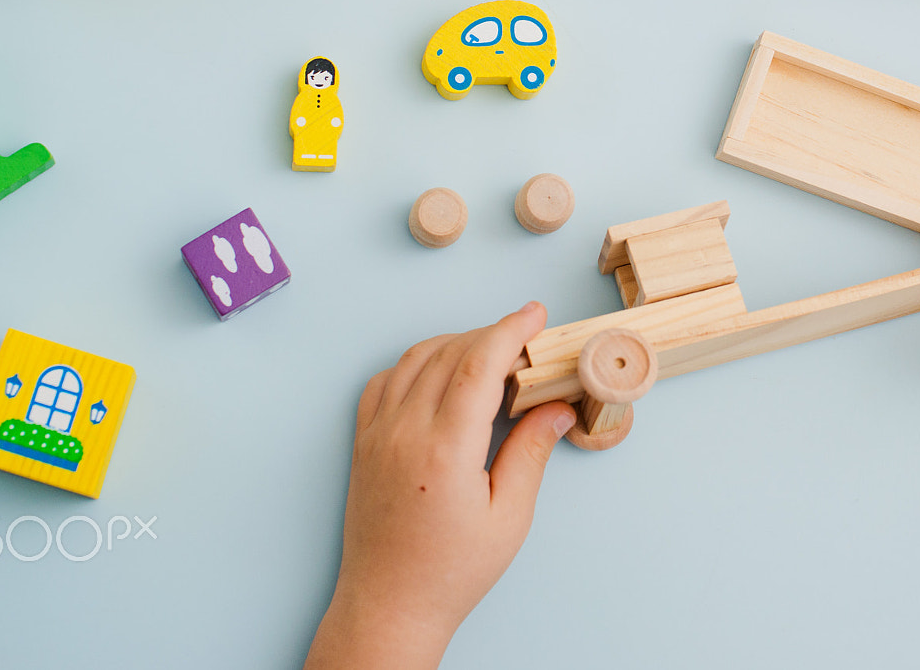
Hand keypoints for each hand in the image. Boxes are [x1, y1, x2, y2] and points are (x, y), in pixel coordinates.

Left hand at [305, 303, 576, 668]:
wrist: (389, 604)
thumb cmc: (450, 572)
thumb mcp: (509, 517)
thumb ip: (531, 453)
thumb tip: (555, 408)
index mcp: (445, 449)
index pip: (479, 363)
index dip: (510, 329)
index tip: (535, 314)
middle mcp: (405, 433)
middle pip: (450, 353)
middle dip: (491, 334)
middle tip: (525, 340)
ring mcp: (378, 435)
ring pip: (415, 359)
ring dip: (455, 343)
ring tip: (489, 353)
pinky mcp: (363, 444)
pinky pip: (384, 381)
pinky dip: (415, 363)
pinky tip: (439, 374)